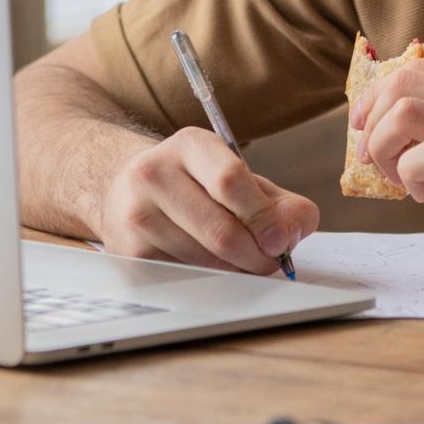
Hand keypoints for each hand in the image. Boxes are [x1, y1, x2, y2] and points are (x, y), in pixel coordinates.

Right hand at [98, 128, 318, 273]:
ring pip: (204, 259)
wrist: (129, 192)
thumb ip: (279, 202)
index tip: (281, 240)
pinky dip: (210, 278)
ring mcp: (136, 214)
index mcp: (190, 145)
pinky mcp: (129, 251)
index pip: (230, 180)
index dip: (263, 217)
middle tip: (271, 262)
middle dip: (256, 254)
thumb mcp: (239, 178)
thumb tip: (294, 230)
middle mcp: (154, 173)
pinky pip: (185, 275)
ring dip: (236, 271)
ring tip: (244, 263)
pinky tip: (213, 266)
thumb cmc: (197, 186)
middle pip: (220, 229)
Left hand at [351, 59, 423, 287]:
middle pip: (406, 82)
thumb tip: (401, 118)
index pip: (421, 67)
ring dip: (385, 147)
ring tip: (399, 177)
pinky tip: (423, 192)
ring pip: (408, 111)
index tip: (368, 126)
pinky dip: (409, 171)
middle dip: (372, 120)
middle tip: (374, 157)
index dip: (380, 95)